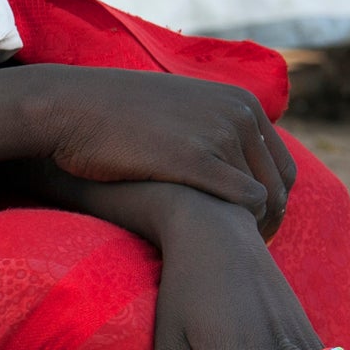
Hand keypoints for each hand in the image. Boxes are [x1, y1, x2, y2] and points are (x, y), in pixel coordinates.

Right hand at [23, 66, 294, 237]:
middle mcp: (239, 112)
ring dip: (254, 228)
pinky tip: (216, 240)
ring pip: (268, 197)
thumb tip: (221, 161)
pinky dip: (242, 225)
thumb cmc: (110, 114)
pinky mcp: (198, 158)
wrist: (67, 106)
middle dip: (269, 221)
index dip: (273, 201)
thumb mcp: (174, 108)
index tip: (248, 227)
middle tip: (243, 248)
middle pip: (281, 184)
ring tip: (227, 250)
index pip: (281, 163)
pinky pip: (247, 200)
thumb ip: (207, 126)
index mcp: (239, 99)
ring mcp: (220, 133)